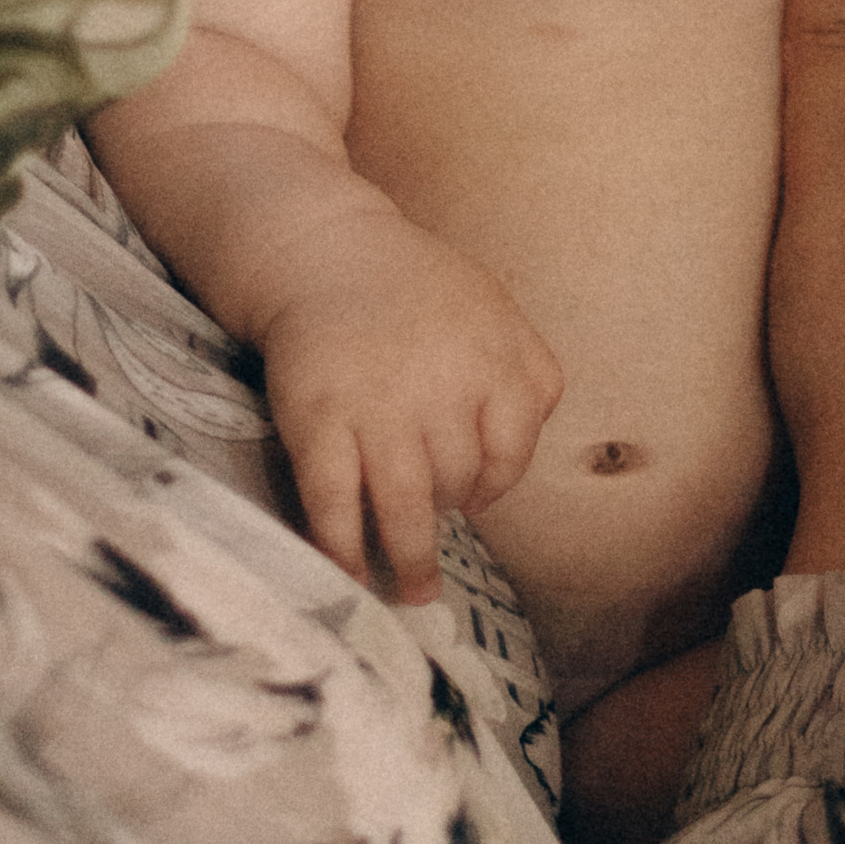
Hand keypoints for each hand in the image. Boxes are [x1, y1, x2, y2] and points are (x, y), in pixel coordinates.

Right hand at [257, 202, 562, 602]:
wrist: (325, 252)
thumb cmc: (416, 291)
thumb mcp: (493, 311)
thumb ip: (526, 376)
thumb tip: (515, 461)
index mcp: (493, 356)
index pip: (512, 448)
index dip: (495, 482)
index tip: (475, 498)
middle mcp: (442, 385)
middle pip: (458, 480)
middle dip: (447, 506)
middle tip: (429, 522)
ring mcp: (378, 407)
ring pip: (407, 508)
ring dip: (409, 561)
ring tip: (411, 591)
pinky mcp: (319, 421)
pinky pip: (335, 505)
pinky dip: (343, 548)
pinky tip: (347, 573)